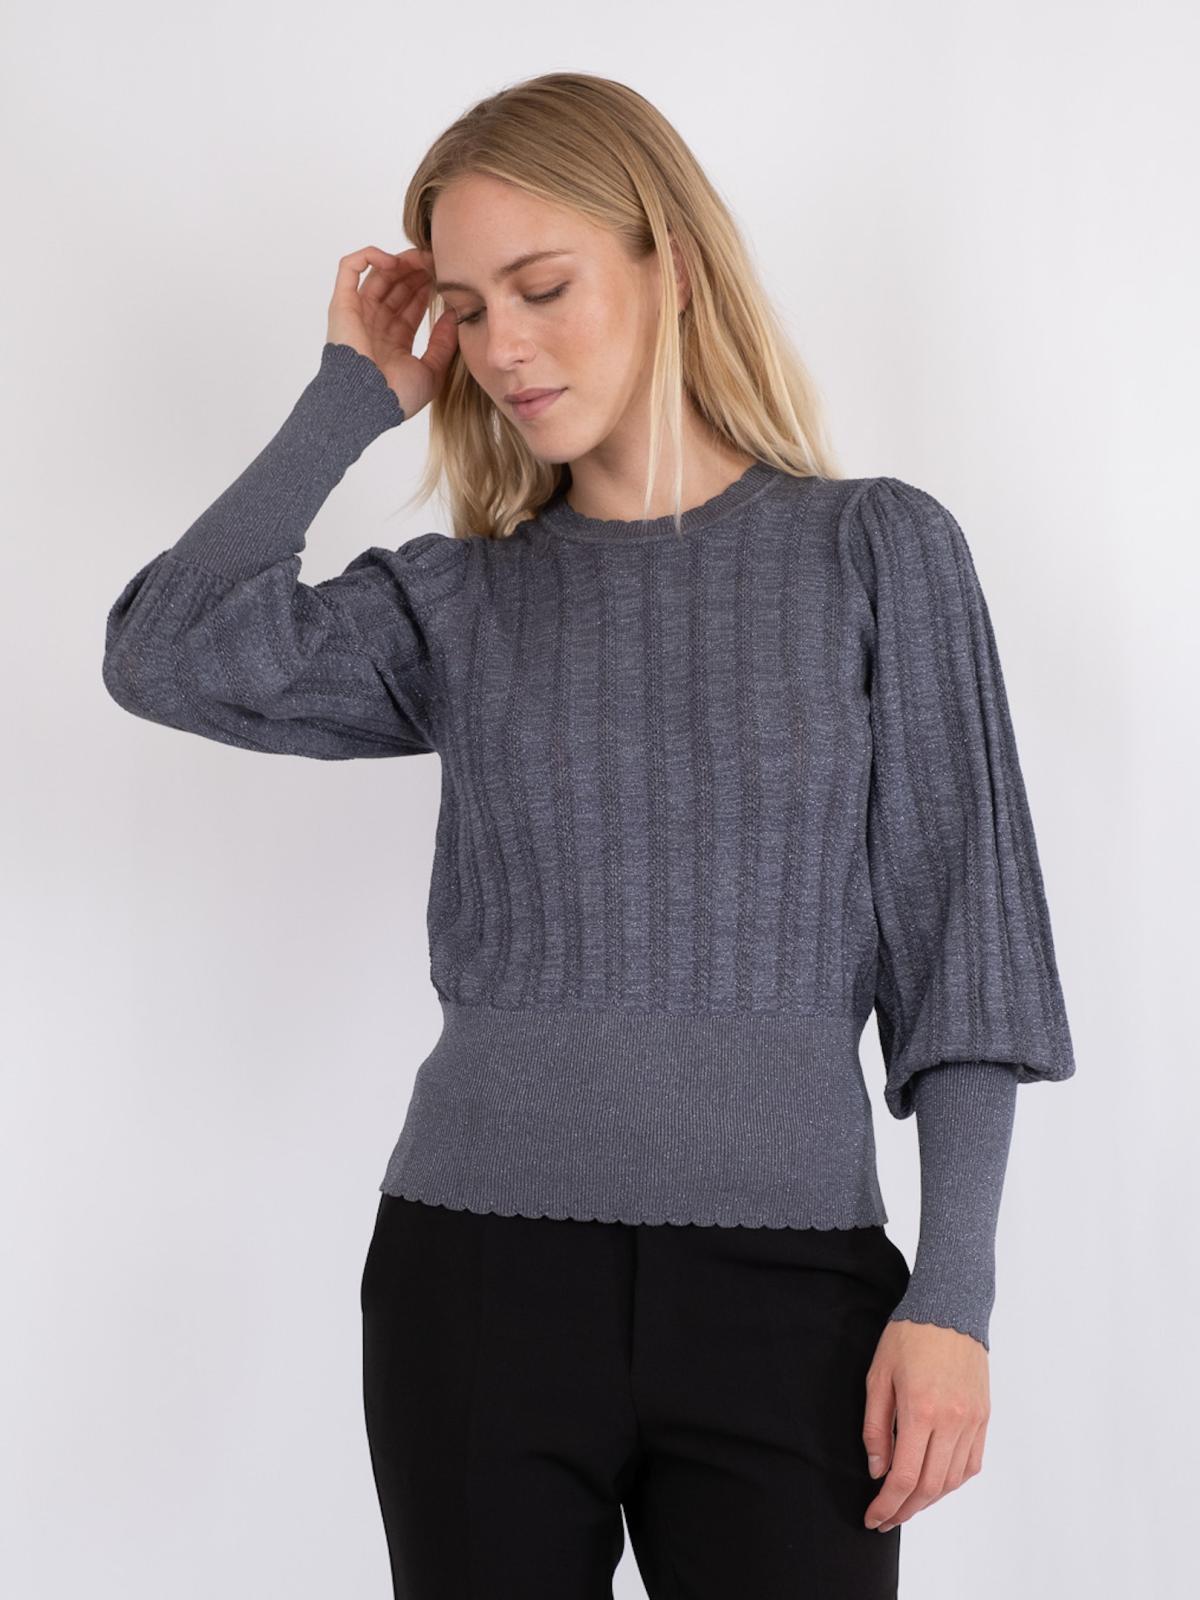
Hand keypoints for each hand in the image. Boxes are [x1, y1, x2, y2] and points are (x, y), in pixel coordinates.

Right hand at [325, 245, 458, 420]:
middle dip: (418, 272)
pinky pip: (349, 268)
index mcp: (392, 341)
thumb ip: (444, 344)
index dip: (428, 289)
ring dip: (401, 262)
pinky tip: (393, 262)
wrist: (368, 403)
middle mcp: (374, 325)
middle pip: (396, 287)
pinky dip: (369, 256)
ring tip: (422, 259)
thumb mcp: (432, 372)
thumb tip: (454, 315)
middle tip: (438, 262)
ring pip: (378, 274)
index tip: (446, 279)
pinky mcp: (342, 303)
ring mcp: (357, 313)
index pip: (411, 306)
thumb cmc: (396, 397)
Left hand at [861, 1318, 989, 1532]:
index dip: (887, 1504)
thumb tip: (877, 1471)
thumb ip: (876, 1427)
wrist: (950, 1307)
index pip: (904, 1477)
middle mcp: (952, 1421)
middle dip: (905, 1510)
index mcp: (921, 1410)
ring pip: (952, 1480)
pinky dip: (952, 1481)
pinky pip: (971, 1464)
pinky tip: (935, 1483)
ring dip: (928, 1500)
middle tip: (885, 1518)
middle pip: (930, 1487)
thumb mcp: (878, 1376)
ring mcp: (972, 1421)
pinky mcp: (983, 1417)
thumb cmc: (908, 1336)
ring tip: (906, 1503)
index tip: (872, 1517)